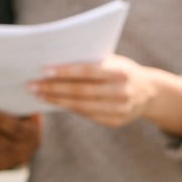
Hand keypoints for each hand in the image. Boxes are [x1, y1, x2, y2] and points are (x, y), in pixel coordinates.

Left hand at [29, 55, 181, 133]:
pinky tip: (54, 102)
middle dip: (54, 88)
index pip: (88, 71)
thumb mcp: (111, 60)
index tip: (44, 70)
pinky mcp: (116, 121)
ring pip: (81, 106)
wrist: (149, 92)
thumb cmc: (120, 69)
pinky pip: (87, 115)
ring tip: (38, 95)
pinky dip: (68, 108)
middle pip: (81, 91)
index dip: (65, 71)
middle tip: (32, 85)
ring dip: (56, 100)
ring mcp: (120, 109)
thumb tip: (53, 62)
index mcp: (120, 72)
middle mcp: (121, 92)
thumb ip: (89, 60)